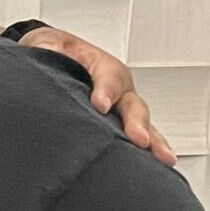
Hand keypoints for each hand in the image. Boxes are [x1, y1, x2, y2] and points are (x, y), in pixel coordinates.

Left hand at [21, 27, 176, 165]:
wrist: (55, 59)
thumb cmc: (55, 52)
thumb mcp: (47, 41)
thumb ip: (46, 45)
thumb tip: (45, 49)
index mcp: (104, 66)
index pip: (109, 77)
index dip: (106, 91)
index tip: (100, 105)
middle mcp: (120, 89)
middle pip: (133, 105)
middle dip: (137, 122)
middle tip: (139, 138)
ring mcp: (123, 109)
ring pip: (143, 125)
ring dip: (153, 142)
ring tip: (163, 158)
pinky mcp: (120, 127)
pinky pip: (137, 140)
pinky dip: (147, 154)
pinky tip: (156, 169)